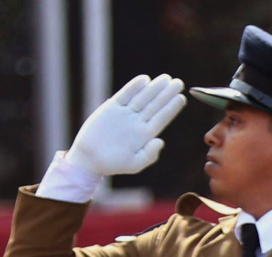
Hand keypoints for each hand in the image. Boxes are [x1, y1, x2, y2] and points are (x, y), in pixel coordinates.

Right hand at [68, 74, 184, 176]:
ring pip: (142, 98)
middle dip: (166, 94)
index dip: (171, 108)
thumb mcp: (134, 164)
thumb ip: (149, 154)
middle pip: (155, 105)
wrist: (90, 158)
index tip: (182, 98)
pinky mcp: (111, 108)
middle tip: (179, 82)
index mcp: (145, 134)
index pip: (162, 118)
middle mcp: (137, 122)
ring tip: (166, 78)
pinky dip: (133, 87)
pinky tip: (144, 79)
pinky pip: (124, 95)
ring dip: (154, 88)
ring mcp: (125, 114)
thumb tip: (160, 141)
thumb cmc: (113, 164)